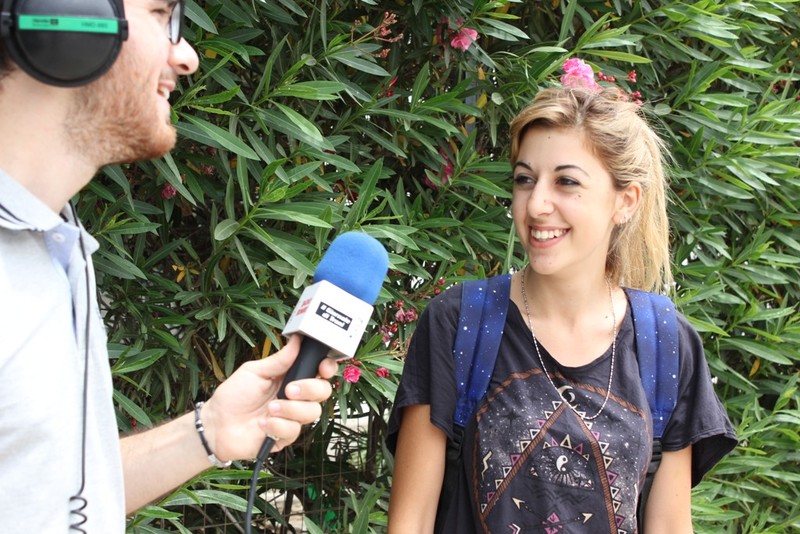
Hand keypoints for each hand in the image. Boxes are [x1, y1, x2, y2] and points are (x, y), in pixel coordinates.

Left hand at [199, 335, 336, 459]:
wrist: (216, 424)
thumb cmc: (234, 395)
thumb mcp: (255, 371)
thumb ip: (279, 360)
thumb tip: (297, 340)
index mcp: (291, 377)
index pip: (319, 371)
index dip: (327, 368)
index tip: (322, 368)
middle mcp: (296, 397)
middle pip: (323, 391)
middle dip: (309, 389)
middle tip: (289, 390)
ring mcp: (293, 417)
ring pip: (312, 412)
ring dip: (290, 409)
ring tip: (269, 409)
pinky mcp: (286, 436)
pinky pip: (294, 430)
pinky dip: (277, 426)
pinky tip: (262, 424)